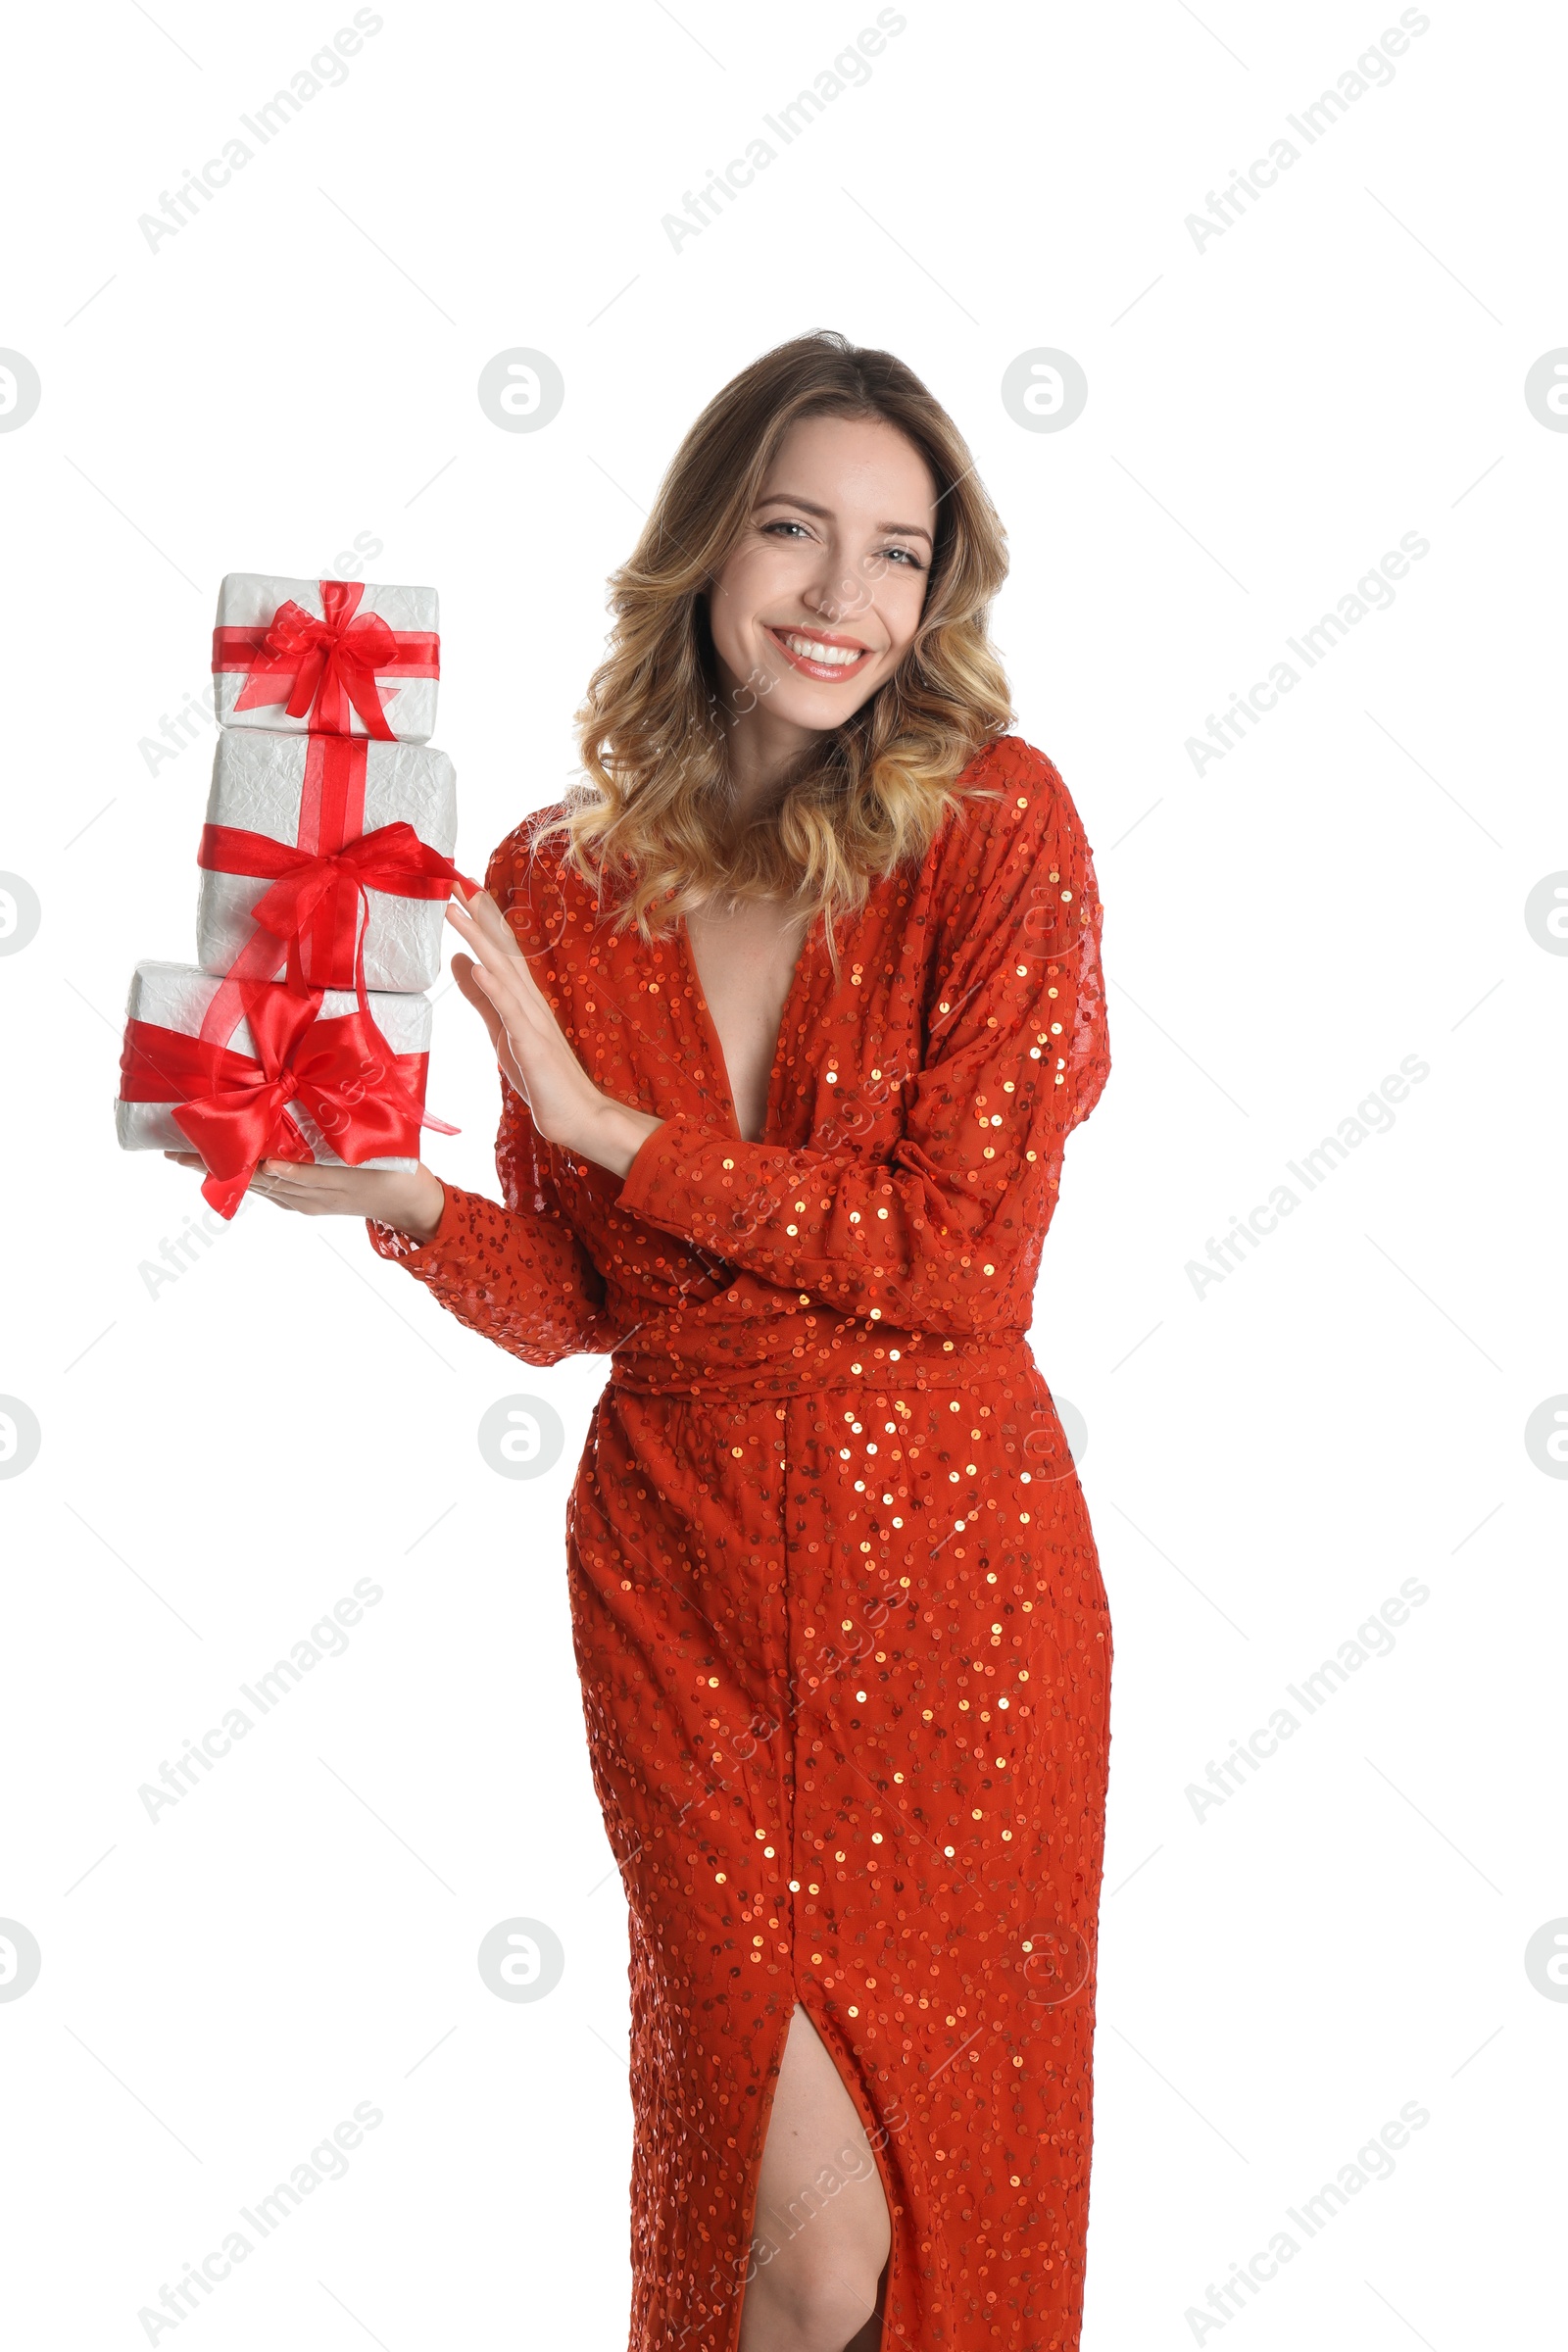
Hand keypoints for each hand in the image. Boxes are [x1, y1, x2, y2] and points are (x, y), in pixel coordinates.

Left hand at [163, 1152, 445, 1239]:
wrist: (411, 1200)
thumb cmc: (393, 1167)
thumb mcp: (360, 1161)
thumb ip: (314, 1167)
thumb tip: (270, 1161)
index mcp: (314, 1183)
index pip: (259, 1172)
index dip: (226, 1162)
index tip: (195, 1153)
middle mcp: (302, 1197)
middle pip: (247, 1178)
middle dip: (211, 1165)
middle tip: (173, 1151)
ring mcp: (303, 1202)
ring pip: (255, 1185)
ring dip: (223, 1171)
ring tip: (188, 1156)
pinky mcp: (307, 1203)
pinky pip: (271, 1191)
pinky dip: (248, 1177)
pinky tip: (229, 1167)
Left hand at [446, 884, 661, 1179]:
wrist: (576, 1116)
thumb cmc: (542, 1077)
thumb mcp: (502, 1030)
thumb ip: (482, 997)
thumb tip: (462, 961)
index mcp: (524, 1000)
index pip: (502, 952)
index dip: (484, 921)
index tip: (465, 889)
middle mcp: (530, 1002)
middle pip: (502, 951)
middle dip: (479, 917)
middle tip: (457, 882)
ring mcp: (533, 1021)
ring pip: (503, 971)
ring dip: (480, 939)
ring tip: (458, 911)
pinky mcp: (532, 1044)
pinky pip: (511, 1011)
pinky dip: (494, 987)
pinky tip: (479, 966)